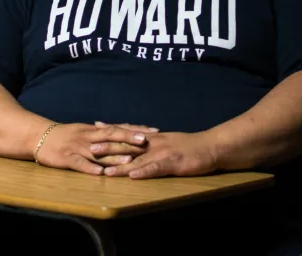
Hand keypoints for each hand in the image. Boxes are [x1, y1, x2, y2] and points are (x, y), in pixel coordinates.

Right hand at [34, 123, 149, 174]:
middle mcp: (89, 137)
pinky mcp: (67, 158)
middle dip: (128, 138)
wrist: (40, 136)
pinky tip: (100, 173)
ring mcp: (78, 147)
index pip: (119, 128)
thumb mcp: (86, 130)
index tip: (153, 131)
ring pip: (98, 151)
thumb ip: (104, 132)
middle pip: (111, 136)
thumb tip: (125, 130)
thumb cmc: (66, 135)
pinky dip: (90, 168)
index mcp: (94, 130)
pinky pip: (79, 164)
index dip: (136, 129)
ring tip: (129, 157)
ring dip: (113, 154)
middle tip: (145, 140)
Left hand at [101, 131, 217, 178]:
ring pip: (138, 159)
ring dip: (121, 165)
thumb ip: (155, 140)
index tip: (95, 126)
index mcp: (154, 138)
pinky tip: (132, 176)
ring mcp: (163, 153)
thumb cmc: (191, 146)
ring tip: (104, 169)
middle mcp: (155, 143)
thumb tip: (141, 139)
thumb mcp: (170, 140)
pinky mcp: (173, 163)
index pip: (129, 132)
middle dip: (109, 146)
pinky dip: (143, 172)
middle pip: (128, 145)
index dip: (112, 130)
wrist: (212, 146)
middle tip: (89, 147)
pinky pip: (155, 168)